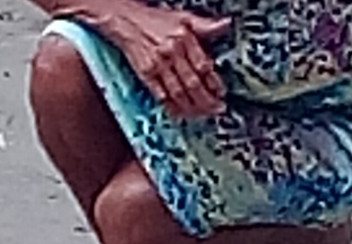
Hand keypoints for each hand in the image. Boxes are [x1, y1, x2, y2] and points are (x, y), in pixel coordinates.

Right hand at [106, 2, 231, 118]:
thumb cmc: (155, 21)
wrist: (125, 20)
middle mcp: (171, 53)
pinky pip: (161, 95)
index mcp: (183, 39)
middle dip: (207, 101)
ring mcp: (158, 65)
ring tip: (203, 115)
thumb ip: (206, 25)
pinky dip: (172, 107)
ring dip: (193, 108)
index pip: (203, 66)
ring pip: (179, 93)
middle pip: (193, 84)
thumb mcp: (184, 18)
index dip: (214, 83)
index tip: (221, 93)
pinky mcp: (145, 74)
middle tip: (217, 110)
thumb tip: (226, 24)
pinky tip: (181, 114)